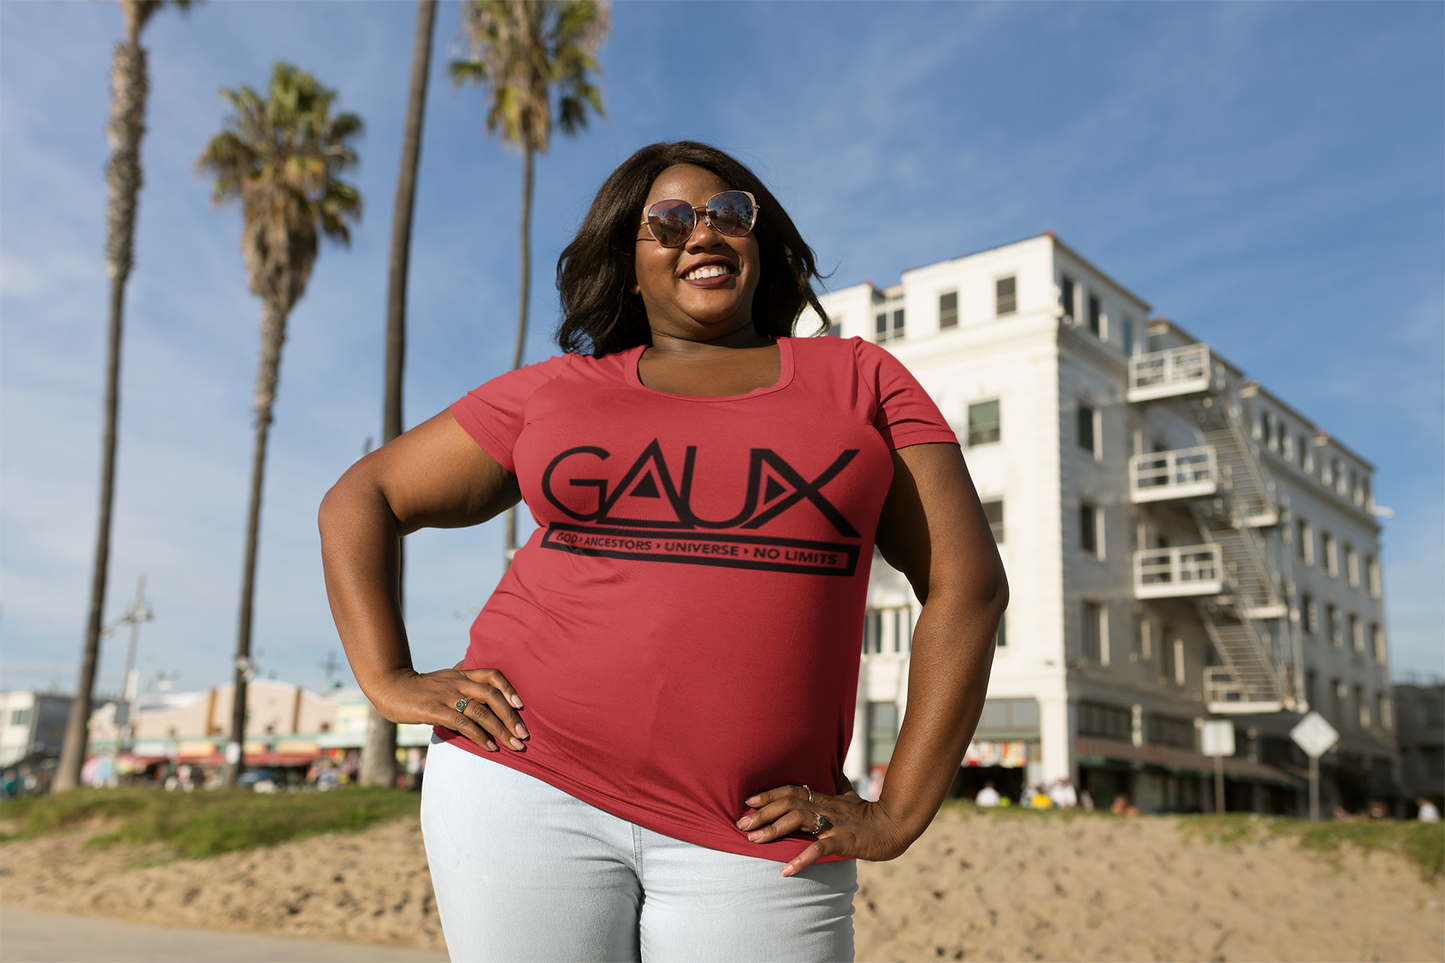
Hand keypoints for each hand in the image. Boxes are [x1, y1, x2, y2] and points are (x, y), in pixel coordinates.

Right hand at [368, 663, 526, 753]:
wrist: (389, 687)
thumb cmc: (419, 687)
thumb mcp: (443, 678)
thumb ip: (461, 678)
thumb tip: (475, 675)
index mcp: (461, 675)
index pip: (493, 675)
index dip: (510, 689)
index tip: (522, 706)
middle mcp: (458, 683)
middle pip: (492, 696)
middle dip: (511, 717)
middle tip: (524, 735)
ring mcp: (447, 696)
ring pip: (481, 712)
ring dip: (500, 730)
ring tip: (514, 745)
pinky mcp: (435, 710)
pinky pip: (463, 724)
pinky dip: (480, 737)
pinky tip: (490, 748)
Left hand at [735, 784, 910, 876]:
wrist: (895, 825)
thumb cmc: (871, 814)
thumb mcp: (852, 797)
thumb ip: (840, 786)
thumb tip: (836, 774)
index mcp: (825, 799)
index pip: (792, 790)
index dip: (770, 794)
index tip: (749, 801)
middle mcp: (826, 807)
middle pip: (788, 803)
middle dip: (763, 813)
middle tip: (741, 823)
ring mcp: (834, 824)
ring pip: (798, 821)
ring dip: (773, 830)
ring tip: (754, 841)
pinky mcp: (844, 841)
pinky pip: (819, 849)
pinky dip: (801, 859)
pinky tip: (785, 871)